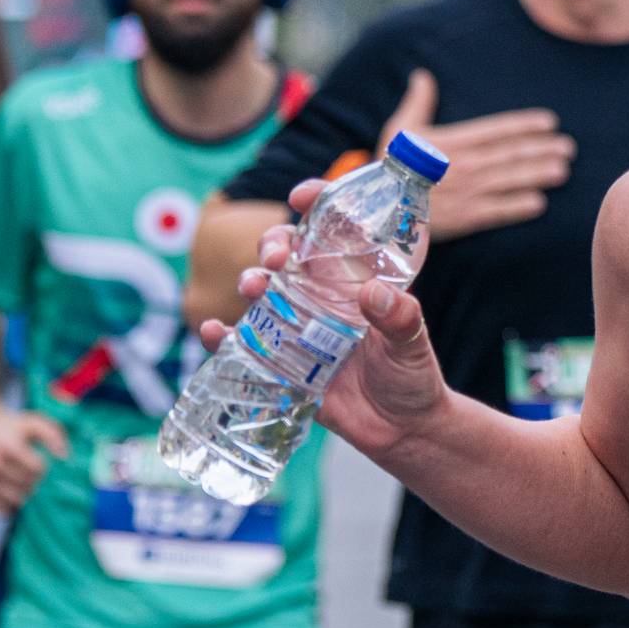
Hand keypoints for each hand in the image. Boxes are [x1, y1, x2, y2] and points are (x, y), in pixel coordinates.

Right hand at [0, 403, 68, 514]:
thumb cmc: (15, 427)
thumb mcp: (35, 422)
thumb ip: (54, 436)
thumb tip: (65, 458)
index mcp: (8, 447)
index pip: (36, 469)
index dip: (44, 469)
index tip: (42, 463)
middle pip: (26, 486)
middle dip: (37, 484)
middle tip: (37, 477)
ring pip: (14, 501)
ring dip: (26, 497)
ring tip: (28, 486)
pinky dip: (10, 509)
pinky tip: (16, 499)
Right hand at [198, 181, 448, 460]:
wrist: (401, 431)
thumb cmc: (413, 378)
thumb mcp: (412, 344)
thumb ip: (400, 318)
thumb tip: (373, 294)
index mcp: (355, 280)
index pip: (333, 231)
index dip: (316, 205)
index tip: (303, 196)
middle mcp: (323, 297)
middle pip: (288, 255)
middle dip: (274, 244)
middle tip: (276, 257)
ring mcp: (300, 328)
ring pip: (263, 292)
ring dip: (251, 281)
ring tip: (254, 287)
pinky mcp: (283, 363)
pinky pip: (246, 344)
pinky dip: (224, 336)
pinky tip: (215, 331)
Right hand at [376, 69, 573, 239]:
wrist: (378, 208)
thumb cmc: (390, 167)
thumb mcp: (399, 130)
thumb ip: (418, 102)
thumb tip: (422, 75)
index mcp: (452, 142)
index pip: (496, 130)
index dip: (525, 125)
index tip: (550, 122)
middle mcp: (464, 164)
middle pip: (511, 154)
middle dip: (542, 149)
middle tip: (568, 147)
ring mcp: (467, 191)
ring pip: (510, 180)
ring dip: (538, 174)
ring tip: (563, 170)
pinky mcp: (465, 217)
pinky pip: (497, 211)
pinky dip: (519, 207)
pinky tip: (540, 203)